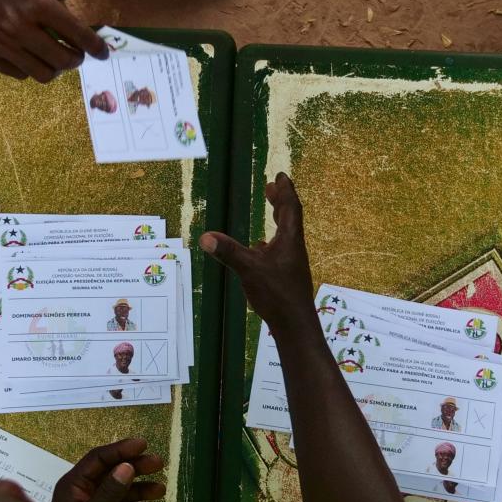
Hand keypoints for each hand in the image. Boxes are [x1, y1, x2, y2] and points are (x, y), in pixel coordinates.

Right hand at [0, 0, 108, 81]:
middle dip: (75, 59)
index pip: (78, 35)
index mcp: (36, 3)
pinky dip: (28, 67)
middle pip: (63, 61)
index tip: (103, 53)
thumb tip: (74, 32)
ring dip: (54, 68)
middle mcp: (19, 27)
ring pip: (43, 74)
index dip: (95, 47)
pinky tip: (25, 54)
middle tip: (74, 54)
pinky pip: (18, 73)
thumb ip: (51, 7)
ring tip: (52, 58)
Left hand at [46, 438, 166, 501]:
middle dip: (135, 468)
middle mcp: (83, 492)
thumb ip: (110, 492)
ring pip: (119, 493)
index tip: (143, 445)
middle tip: (159, 464)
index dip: (120, 450)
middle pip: (112, 473)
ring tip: (160, 491)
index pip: (99, 458)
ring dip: (139, 490)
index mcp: (74, 484)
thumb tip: (127, 467)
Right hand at [199, 173, 315, 336]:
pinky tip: (262, 248)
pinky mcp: (287, 276)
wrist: (295, 324)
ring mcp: (292, 263)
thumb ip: (229, 252)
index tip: (280, 176)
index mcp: (290, 241)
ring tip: (271, 211)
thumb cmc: (277, 294)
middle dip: (281, 201)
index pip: (291, 208)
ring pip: (286, 235)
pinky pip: (280, 251)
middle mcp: (294, 248)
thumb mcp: (249, 270)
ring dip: (279, 220)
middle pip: (291, 218)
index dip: (285, 191)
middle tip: (272, 187)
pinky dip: (272, 243)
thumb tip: (205, 236)